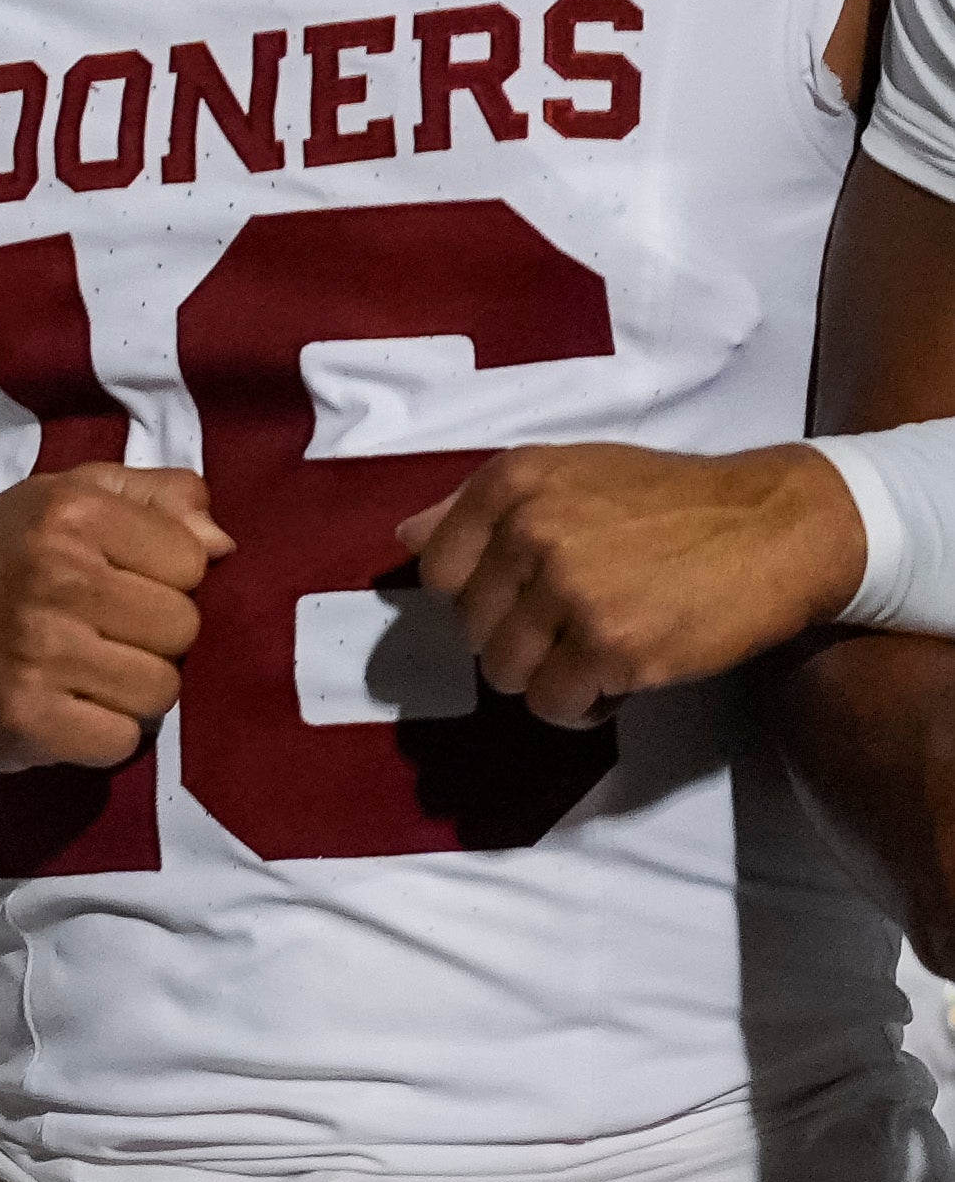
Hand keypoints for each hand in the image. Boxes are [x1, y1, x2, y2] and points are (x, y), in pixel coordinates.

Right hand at [0, 466, 222, 773]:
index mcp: (72, 512)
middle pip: (183, 629)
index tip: (117, 587)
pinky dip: (100, 737)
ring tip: (85, 677)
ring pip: (161, 690)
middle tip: (100, 638)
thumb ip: (150, 499)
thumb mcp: (59, 502)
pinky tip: (65, 713)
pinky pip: (120, 741)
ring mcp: (40, 650)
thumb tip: (223, 543)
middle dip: (151, 640)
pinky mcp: (26, 717)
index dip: (164, 579)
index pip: (192, 560)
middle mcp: (57, 575)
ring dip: (130, 693)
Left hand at [400, 440, 861, 729]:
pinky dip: (581, 706)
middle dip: (519, 637)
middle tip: (576, 624)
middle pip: (471, 628)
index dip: (477, 596)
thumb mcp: (569, 475)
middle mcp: (531, 531)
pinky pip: (554, 704)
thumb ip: (480, 506)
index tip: (523, 597)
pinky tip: (618, 680)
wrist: (775, 528)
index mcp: (513, 484)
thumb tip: (406, 537)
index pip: (436, 570)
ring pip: (504, 673)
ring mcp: (570, 590)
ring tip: (596, 653)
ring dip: (547, 677)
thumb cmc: (669, 503)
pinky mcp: (612, 646)